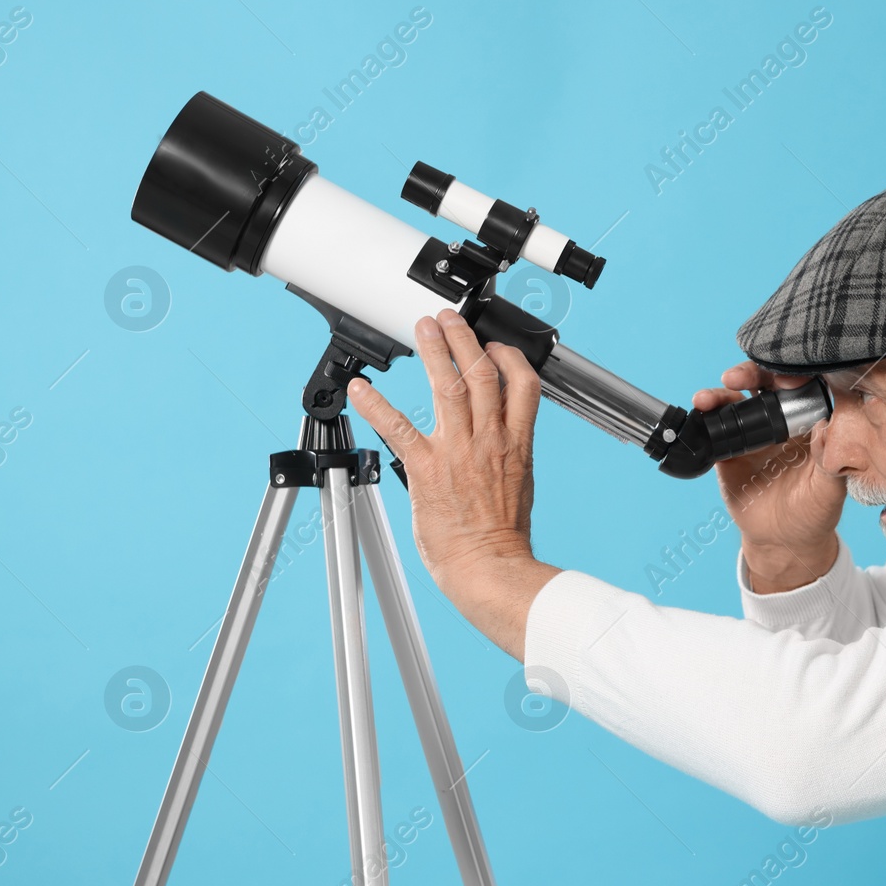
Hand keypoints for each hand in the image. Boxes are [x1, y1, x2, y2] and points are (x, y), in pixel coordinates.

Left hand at [346, 309, 559, 656]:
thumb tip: (501, 433)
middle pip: (482, 374)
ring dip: (434, 352)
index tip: (494, 346)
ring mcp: (458, 451)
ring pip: (448, 387)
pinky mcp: (427, 468)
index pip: (522, 384)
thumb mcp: (520, 482)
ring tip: (423, 329)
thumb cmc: (502, 535)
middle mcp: (489, 440)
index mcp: (516, 443)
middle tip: (449, 319)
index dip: (508, 357)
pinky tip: (363, 389)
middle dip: (465, 339)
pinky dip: (378, 405)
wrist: (488, 566)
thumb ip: (508, 450)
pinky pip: (399, 428)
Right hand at [691, 362, 844, 591]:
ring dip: (721, 393)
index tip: (784, 376)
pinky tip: (699, 410)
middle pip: (765, 384)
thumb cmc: (814, 513)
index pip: (802, 385)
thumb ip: (829, 460)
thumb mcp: (829, 491)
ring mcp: (753, 433)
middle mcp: (781, 421)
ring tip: (708, 398)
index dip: (792, 373)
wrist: (782, 541)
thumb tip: (827, 427)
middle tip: (737, 377)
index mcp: (810, 423)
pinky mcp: (729, 449)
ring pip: (736, 401)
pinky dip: (705, 416)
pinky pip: (715, 427)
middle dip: (750, 374)